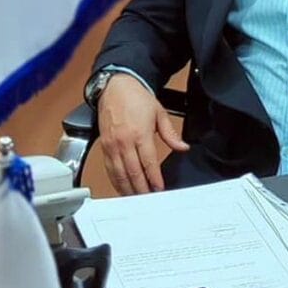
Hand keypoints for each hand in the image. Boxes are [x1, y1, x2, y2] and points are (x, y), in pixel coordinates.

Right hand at [97, 73, 188, 194]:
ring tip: (137, 199)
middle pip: (133, 172)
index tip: (160, 189)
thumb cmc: (137, 97)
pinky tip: (123, 188)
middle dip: (142, 189)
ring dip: (128, 189)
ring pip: (120, 174)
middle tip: (149, 200)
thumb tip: (183, 147)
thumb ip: (171, 133)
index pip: (148, 163)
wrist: (115, 86)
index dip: (154, 179)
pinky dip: (116, 181)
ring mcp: (112, 145)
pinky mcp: (104, 146)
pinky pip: (110, 169)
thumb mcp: (159, 112)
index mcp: (140, 134)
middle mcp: (124, 142)